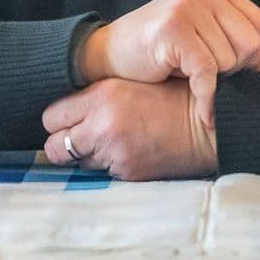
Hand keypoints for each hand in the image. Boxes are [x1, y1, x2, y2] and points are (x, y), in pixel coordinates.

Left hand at [42, 77, 216, 180]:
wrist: (208, 125)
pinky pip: (104, 174)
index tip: (69, 120)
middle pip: (54, 147)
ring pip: (79, 163)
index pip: (51, 117)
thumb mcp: (129, 85)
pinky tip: (131, 152)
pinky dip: (112, 166)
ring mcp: (114, 153)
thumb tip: (70, 113)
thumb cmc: (173, 98)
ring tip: (113, 143)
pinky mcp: (128, 174)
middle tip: (81, 138)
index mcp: (102, 96)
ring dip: (90, 156)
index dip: (59, 121)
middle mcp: (102, 126)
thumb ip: (96, 98)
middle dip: (64, 144)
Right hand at [76, 0, 259, 127]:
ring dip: (214, 81)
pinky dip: (208, 99)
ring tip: (188, 75)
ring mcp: (187, 6)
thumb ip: (236, 45)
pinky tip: (202, 112)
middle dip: (233, 70)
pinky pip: (208, 72)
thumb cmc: (158, 53)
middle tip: (204, 75)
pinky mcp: (174, 30)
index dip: (248, 56)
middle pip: (250, 44)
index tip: (223, 67)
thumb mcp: (202, 38)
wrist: (106, 55)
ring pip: (230, 60)